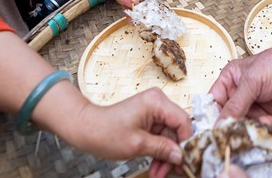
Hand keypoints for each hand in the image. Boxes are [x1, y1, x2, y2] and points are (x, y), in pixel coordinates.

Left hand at [74, 87, 190, 170]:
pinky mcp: (148, 119)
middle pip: (176, 130)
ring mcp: (153, 111)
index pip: (183, 121)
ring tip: (158, 173)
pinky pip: (160, 136)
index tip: (184, 160)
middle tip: (171, 172)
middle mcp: (157, 102)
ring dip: (164, 156)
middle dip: (172, 153)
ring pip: (169, 136)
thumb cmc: (105, 132)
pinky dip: (158, 151)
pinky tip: (155, 166)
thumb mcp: (137, 144)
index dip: (186, 142)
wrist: (85, 129)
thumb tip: (181, 155)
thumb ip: (162, 149)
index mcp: (156, 102)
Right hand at [210, 47, 271, 122]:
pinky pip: (255, 128)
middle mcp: (237, 94)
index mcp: (229, 80)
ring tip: (260, 120)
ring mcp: (250, 106)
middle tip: (236, 131)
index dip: (211, 115)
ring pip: (240, 125)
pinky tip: (269, 121)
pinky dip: (260, 128)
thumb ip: (236, 103)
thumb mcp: (253, 81)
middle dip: (232, 124)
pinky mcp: (262, 116)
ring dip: (249, 126)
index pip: (212, 101)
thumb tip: (220, 122)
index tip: (214, 129)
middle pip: (226, 116)